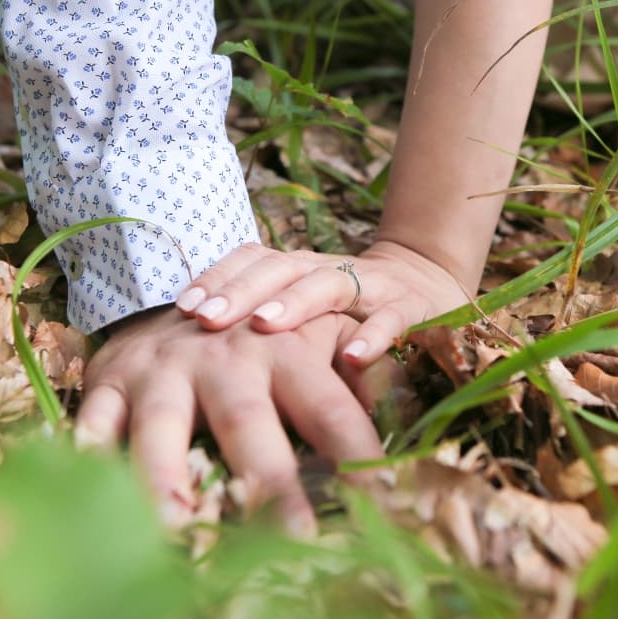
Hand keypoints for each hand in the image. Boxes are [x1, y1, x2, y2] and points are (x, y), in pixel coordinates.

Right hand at [74, 306, 386, 535]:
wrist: (172, 283)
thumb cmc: (259, 332)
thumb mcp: (316, 335)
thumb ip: (359, 371)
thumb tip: (403, 409)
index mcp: (282, 352)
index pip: (328, 407)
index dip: (355, 452)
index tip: (380, 503)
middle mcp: (223, 361)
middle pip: (247, 422)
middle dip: (271, 481)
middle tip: (295, 539)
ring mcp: (162, 371)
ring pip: (162, 427)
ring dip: (168, 480)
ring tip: (178, 534)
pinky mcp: (112, 380)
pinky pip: (96, 421)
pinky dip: (88, 457)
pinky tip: (88, 497)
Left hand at [172, 239, 470, 366]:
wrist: (433, 286)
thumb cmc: (352, 311)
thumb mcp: (306, 309)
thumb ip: (261, 321)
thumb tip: (192, 354)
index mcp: (300, 268)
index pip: (253, 259)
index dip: (218, 278)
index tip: (184, 308)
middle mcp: (331, 268)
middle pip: (281, 268)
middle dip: (242, 291)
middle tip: (207, 319)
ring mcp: (373, 285)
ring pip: (329, 284)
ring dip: (296, 303)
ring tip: (264, 325)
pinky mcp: (414, 308)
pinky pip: (392, 319)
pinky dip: (375, 337)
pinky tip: (354, 359)